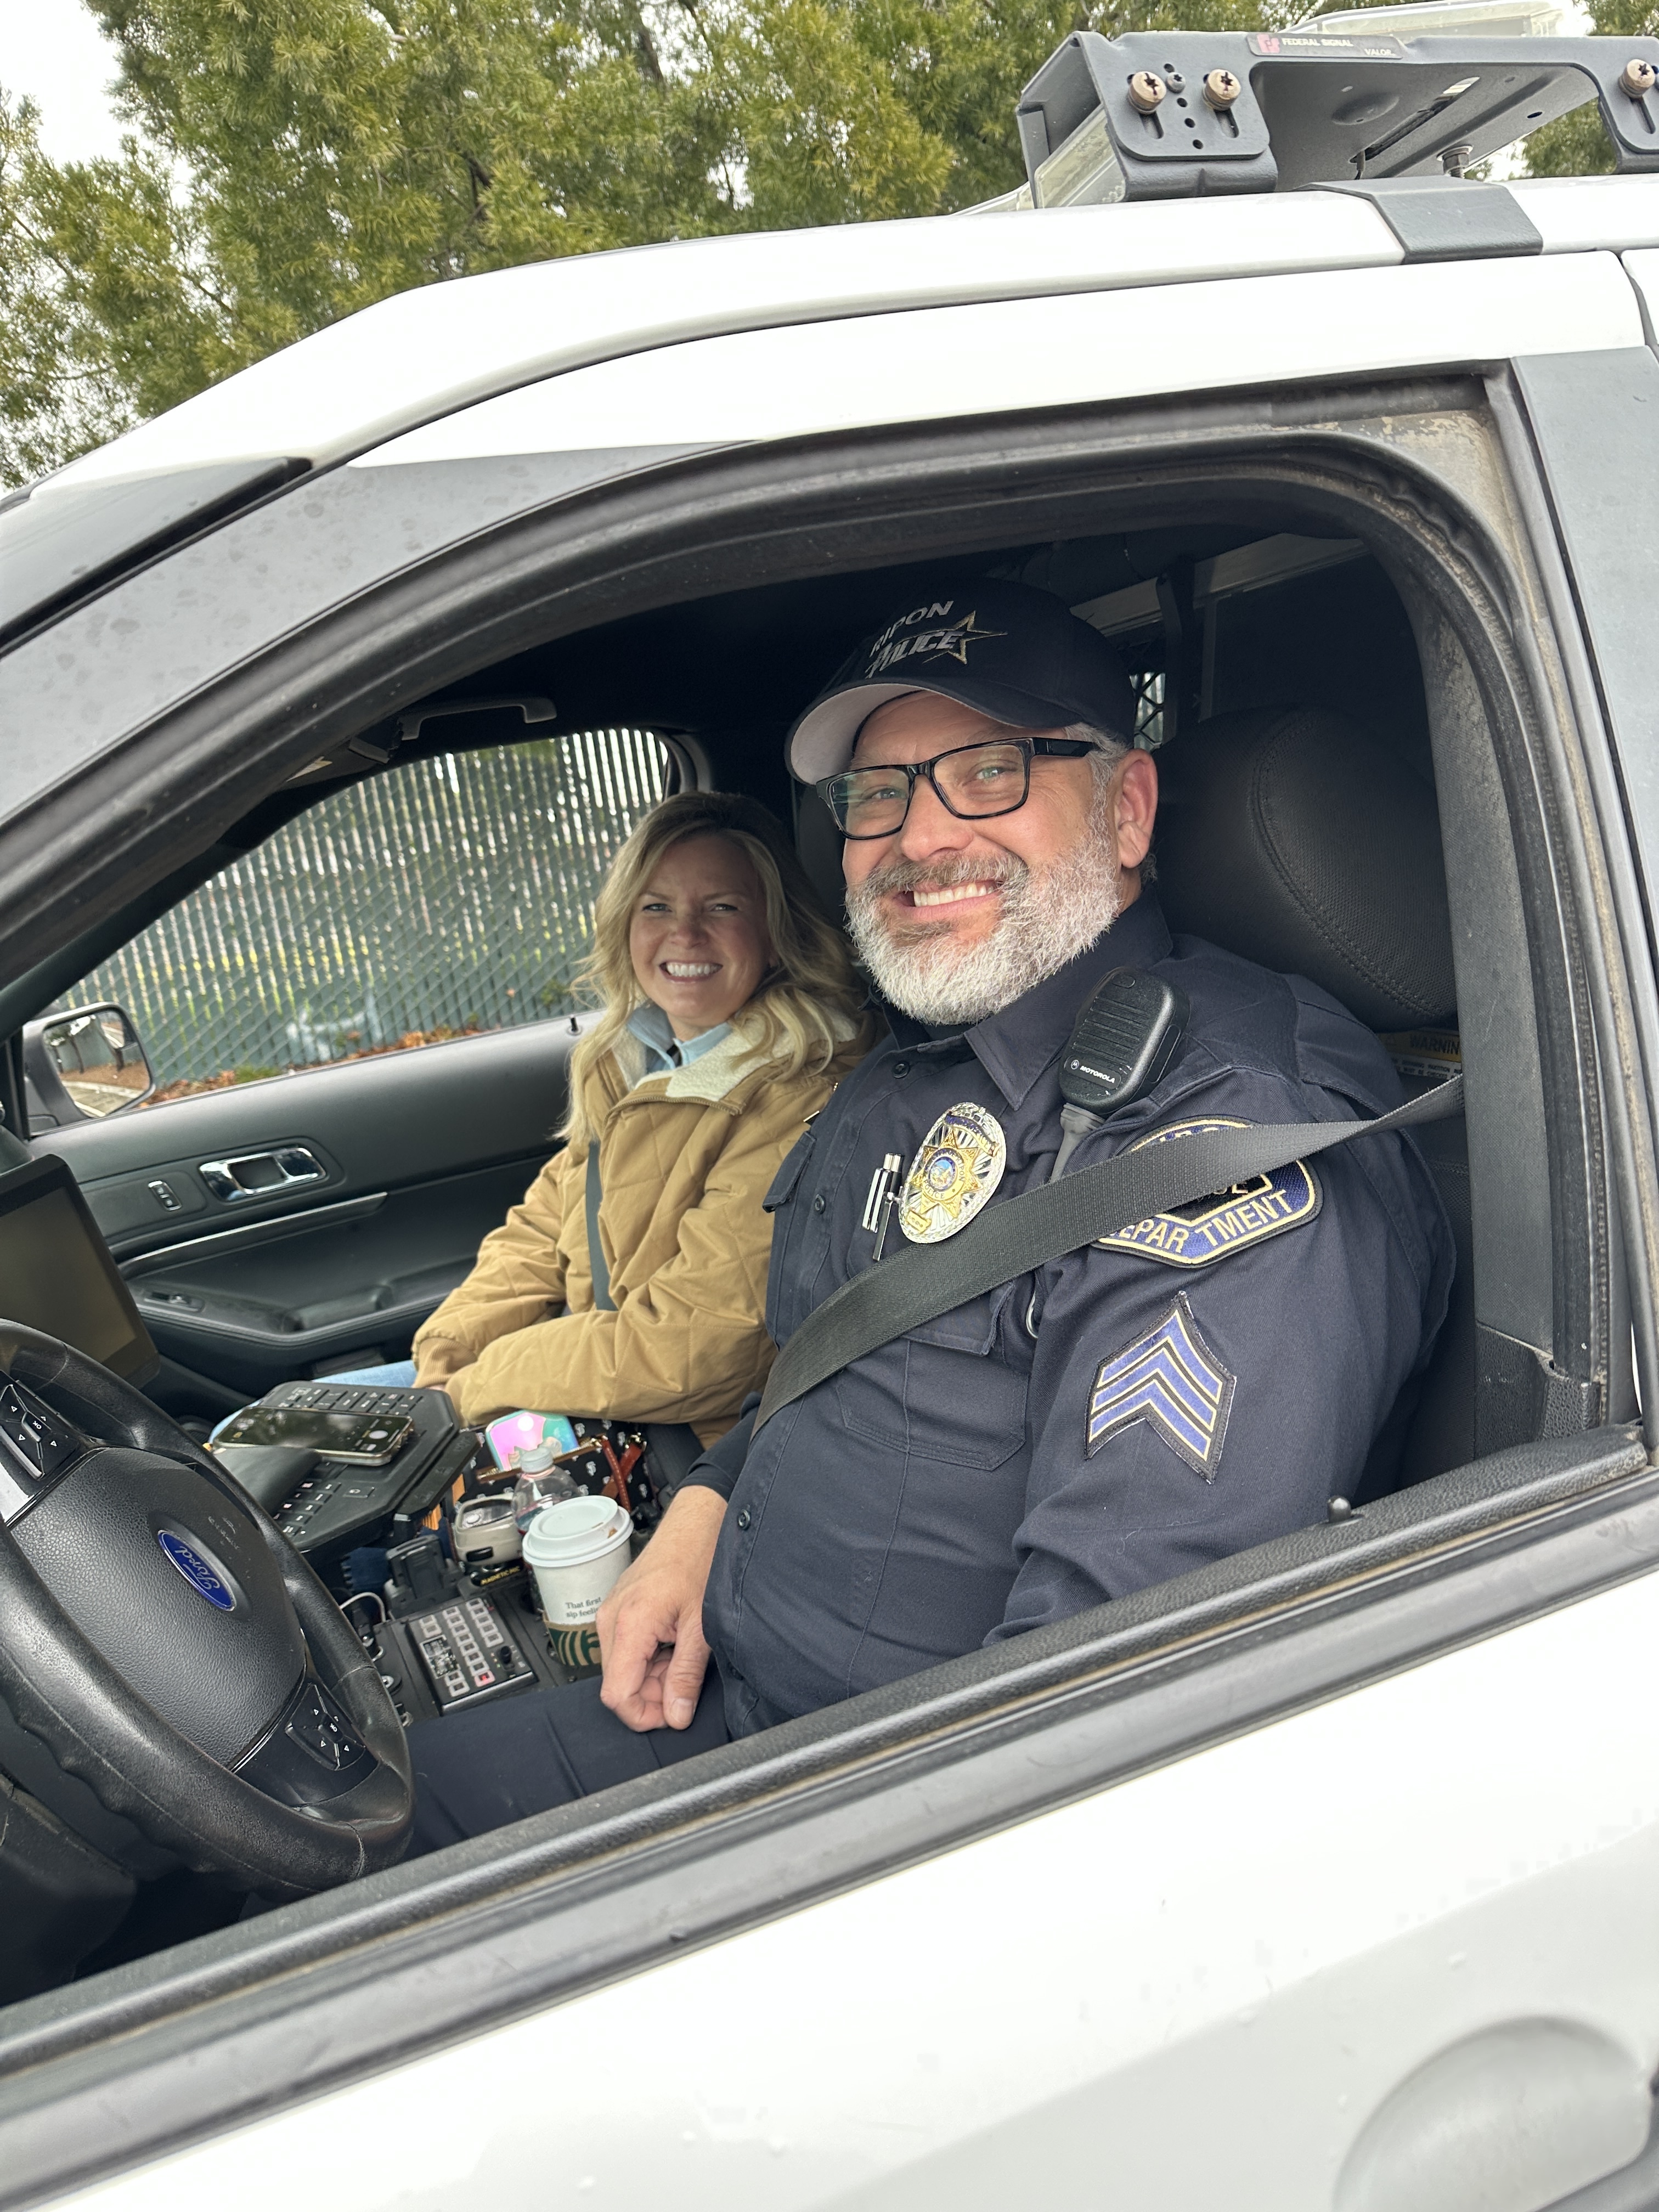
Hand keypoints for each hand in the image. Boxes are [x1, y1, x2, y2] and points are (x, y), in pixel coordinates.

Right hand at [597, 1487, 726, 1732]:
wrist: (695, 1525)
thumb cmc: (699, 1562)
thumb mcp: (702, 1628)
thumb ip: (686, 1676)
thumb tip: (676, 1715)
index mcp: (629, 1624)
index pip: (616, 1695)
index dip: (643, 1715)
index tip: (671, 1715)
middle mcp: (611, 1620)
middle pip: (617, 1685)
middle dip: (651, 1696)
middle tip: (686, 1683)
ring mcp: (610, 1614)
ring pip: (622, 1669)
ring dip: (652, 1676)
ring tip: (684, 1654)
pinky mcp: (617, 1610)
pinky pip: (626, 1650)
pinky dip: (649, 1658)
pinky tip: (674, 1643)